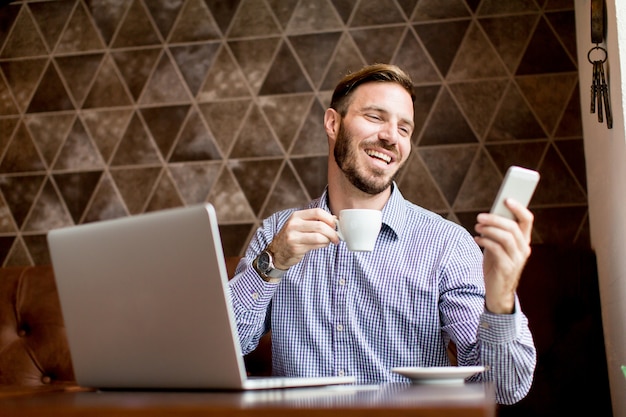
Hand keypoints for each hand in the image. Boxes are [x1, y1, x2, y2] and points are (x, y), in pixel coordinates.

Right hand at [267, 208, 338, 269]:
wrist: (277, 251)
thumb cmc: (293, 236)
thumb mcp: (300, 225)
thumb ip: (315, 221)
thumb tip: (335, 220)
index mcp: (297, 216)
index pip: (318, 212)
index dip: (329, 218)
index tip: (335, 225)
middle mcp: (294, 224)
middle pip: (320, 225)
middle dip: (332, 232)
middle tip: (336, 237)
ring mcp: (293, 237)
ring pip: (319, 237)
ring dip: (328, 240)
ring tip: (329, 242)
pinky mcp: (296, 248)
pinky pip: (315, 245)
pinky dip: (323, 245)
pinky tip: (322, 245)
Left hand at [474, 199, 532, 313]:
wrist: (497, 292)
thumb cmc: (496, 265)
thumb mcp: (498, 246)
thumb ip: (498, 233)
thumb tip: (489, 215)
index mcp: (523, 241)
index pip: (527, 220)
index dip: (518, 208)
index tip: (506, 199)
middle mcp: (523, 249)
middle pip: (513, 227)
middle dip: (495, 219)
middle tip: (480, 217)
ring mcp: (517, 259)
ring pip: (506, 237)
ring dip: (489, 229)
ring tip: (477, 227)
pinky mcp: (507, 268)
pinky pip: (496, 249)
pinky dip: (485, 241)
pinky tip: (477, 239)